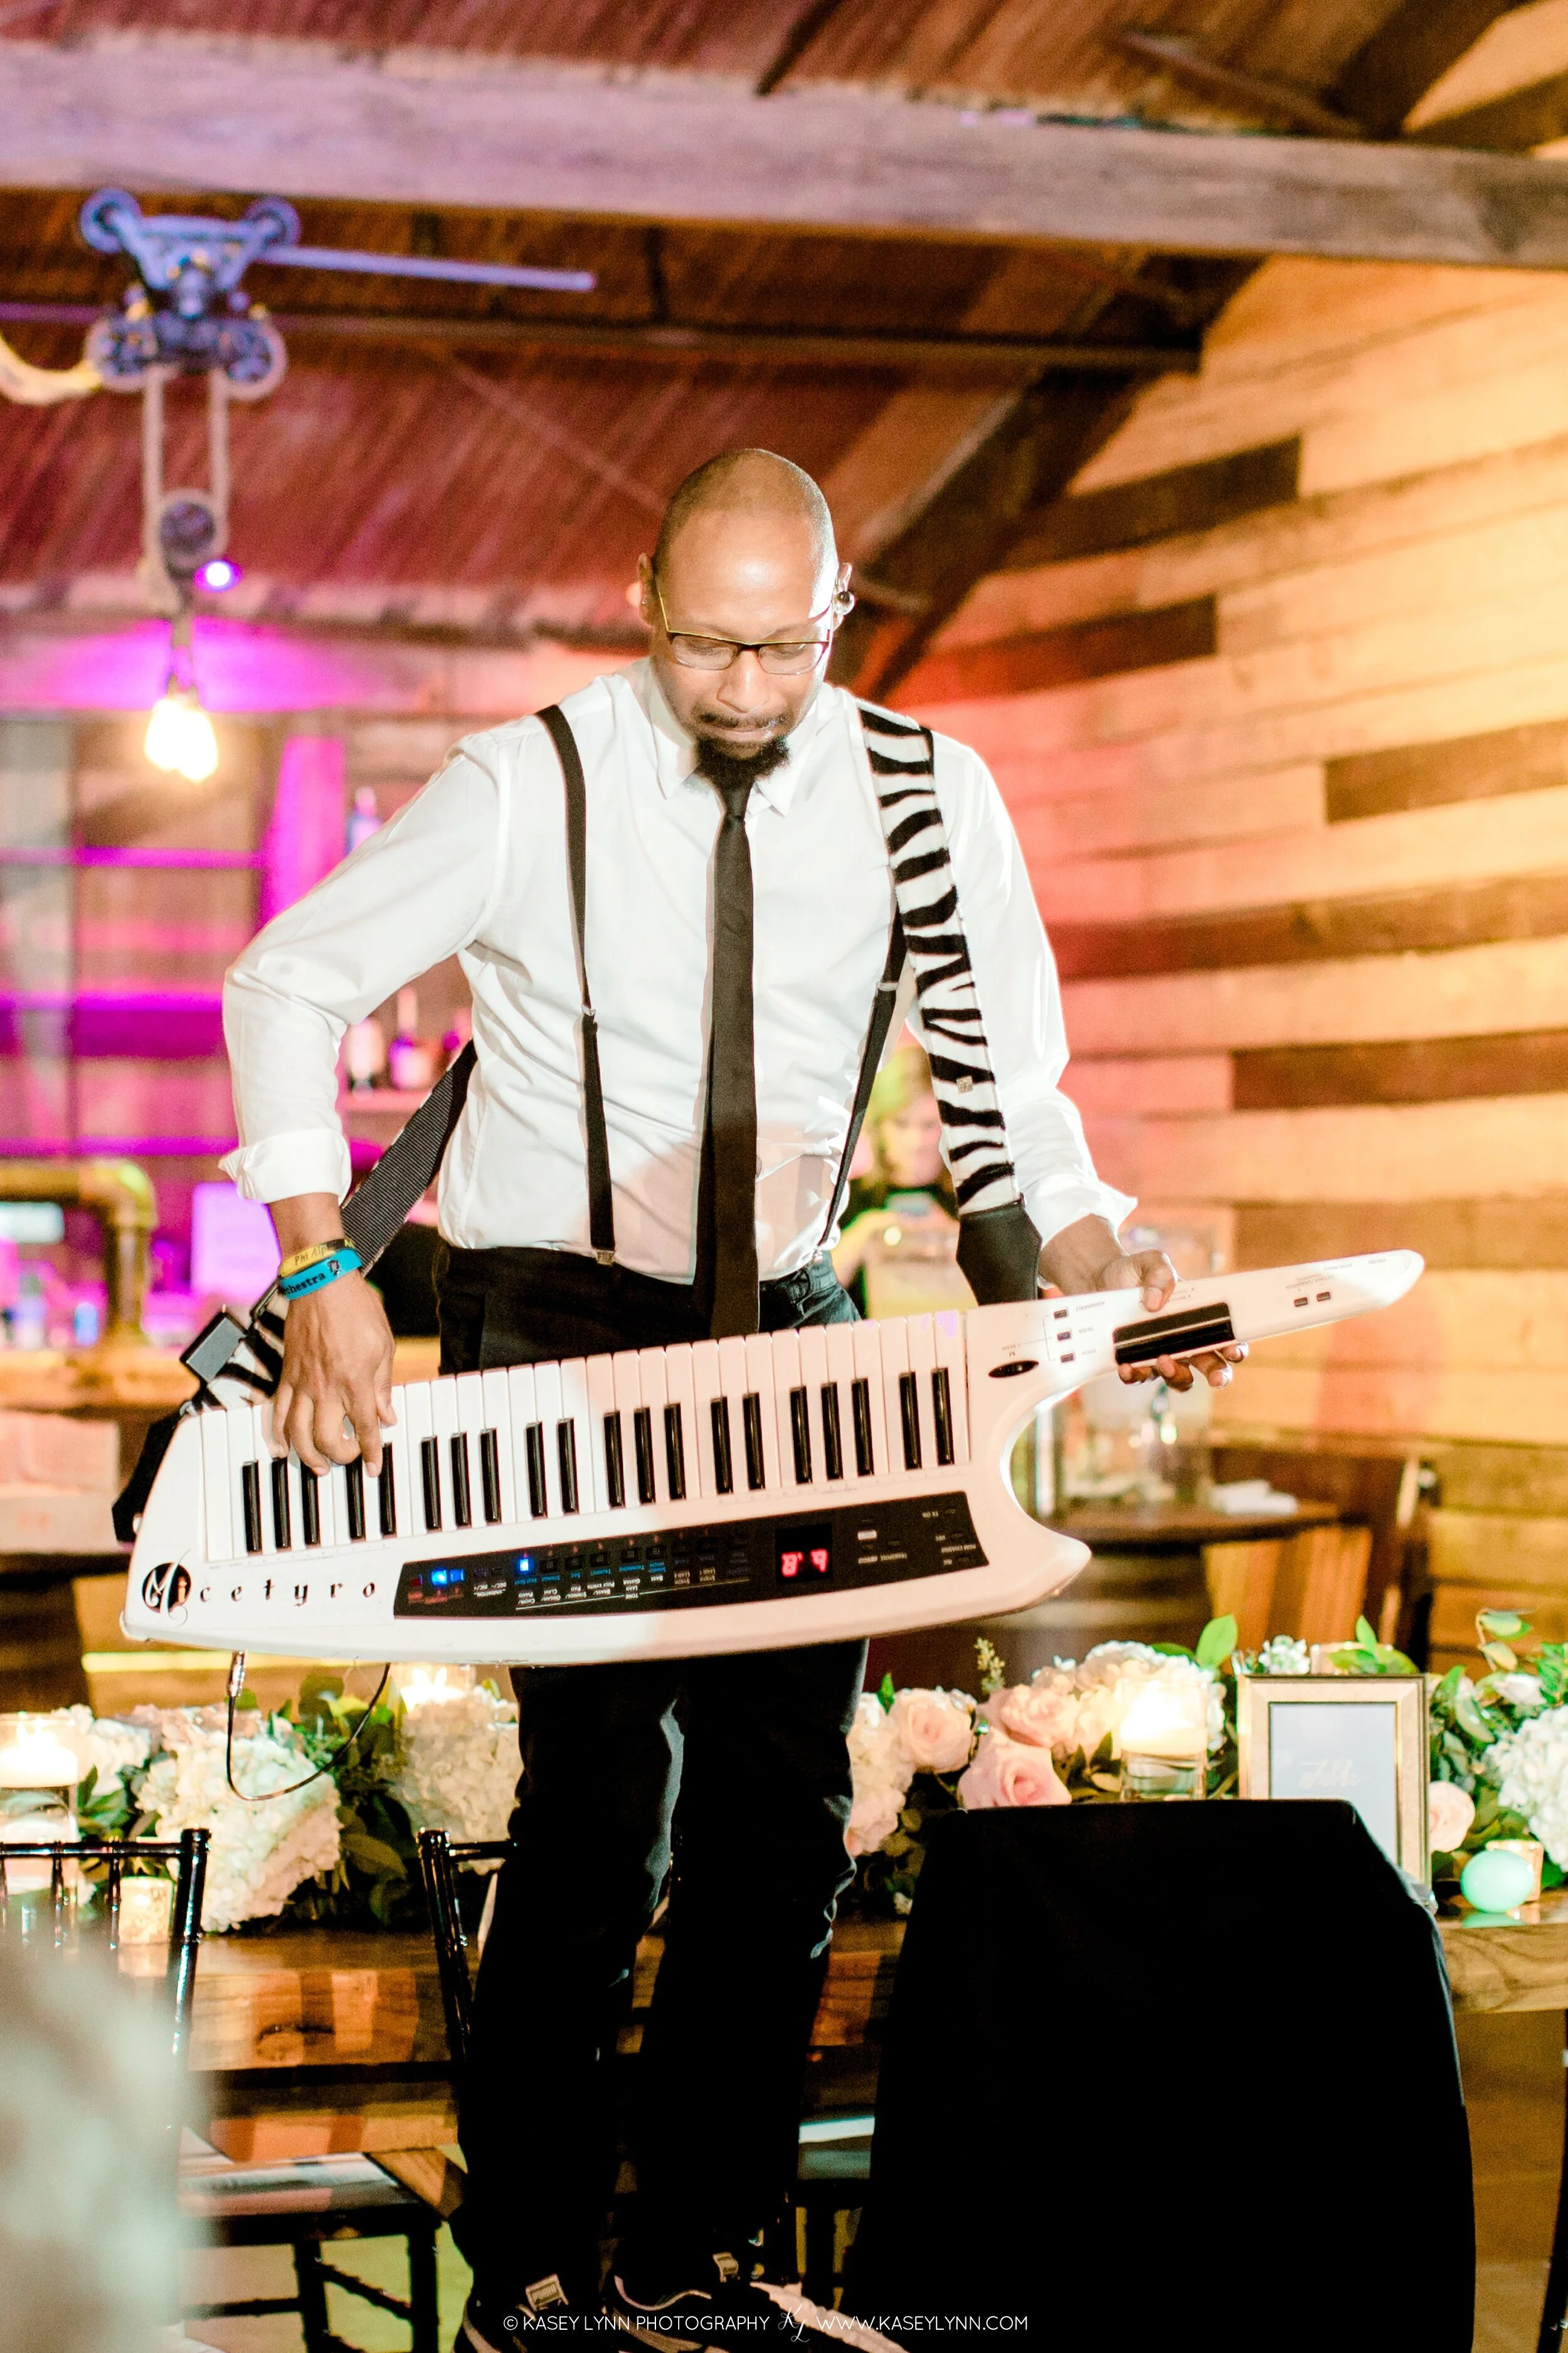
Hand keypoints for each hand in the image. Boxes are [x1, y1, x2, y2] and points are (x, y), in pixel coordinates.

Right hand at [271, 1273, 396, 1473]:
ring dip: (306, 1455)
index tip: (374, 1467)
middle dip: (339, 1457)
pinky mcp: (286, 1374)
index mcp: (355, 1380)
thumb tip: (386, 1416)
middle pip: (327, 1439)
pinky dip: (280, 1434)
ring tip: (317, 1465)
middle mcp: (326, 1387)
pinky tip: (284, 1446)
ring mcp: (302, 1382)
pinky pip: (278, 1411)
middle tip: (348, 1459)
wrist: (322, 1281)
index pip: (364, 1428)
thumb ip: (383, 1386)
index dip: (370, 1452)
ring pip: (297, 1433)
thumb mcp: (384, 1346)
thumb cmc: (357, 1309)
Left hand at [1037, 1214, 1245, 1392]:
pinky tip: (1127, 1365)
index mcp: (1198, 1318)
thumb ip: (1160, 1272)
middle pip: (1211, 1366)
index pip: (1225, 1338)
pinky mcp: (1135, 1359)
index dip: (1235, 1348)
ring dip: (1176, 1375)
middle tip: (1216, 1378)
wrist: (1097, 1280)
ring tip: (1163, 1359)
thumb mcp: (1149, 1262)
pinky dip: (1136, 1375)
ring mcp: (1160, 1353)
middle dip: (1219, 1375)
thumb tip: (1155, 1303)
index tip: (1233, 1350)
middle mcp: (1184, 1341)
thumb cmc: (1132, 1272)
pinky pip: (1141, 1377)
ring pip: (1179, 1379)